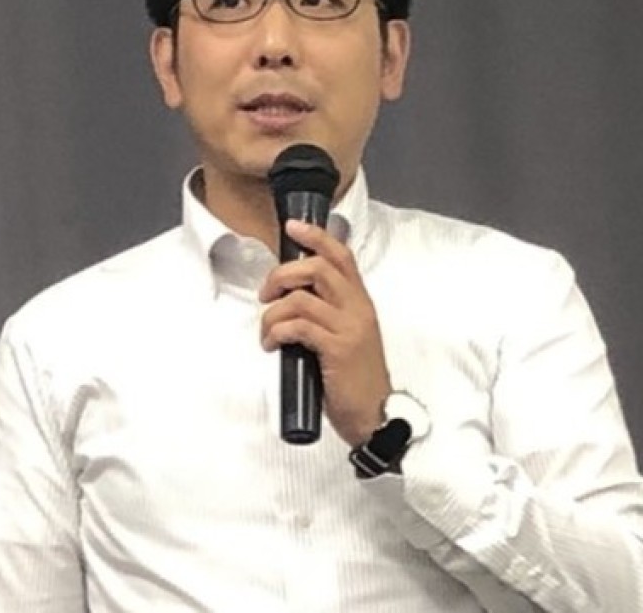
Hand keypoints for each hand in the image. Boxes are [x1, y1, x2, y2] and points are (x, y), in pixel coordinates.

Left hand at [258, 219, 390, 446]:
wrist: (376, 414)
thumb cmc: (355, 378)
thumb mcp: (347, 336)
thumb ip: (328, 313)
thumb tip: (291, 299)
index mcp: (360, 302)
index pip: (341, 256)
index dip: (316, 236)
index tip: (292, 227)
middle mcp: (358, 308)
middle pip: (317, 268)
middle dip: (282, 274)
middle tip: (267, 294)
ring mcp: (349, 328)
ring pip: (302, 298)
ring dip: (273, 312)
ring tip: (267, 331)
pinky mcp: (338, 349)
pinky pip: (298, 326)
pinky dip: (276, 332)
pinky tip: (273, 345)